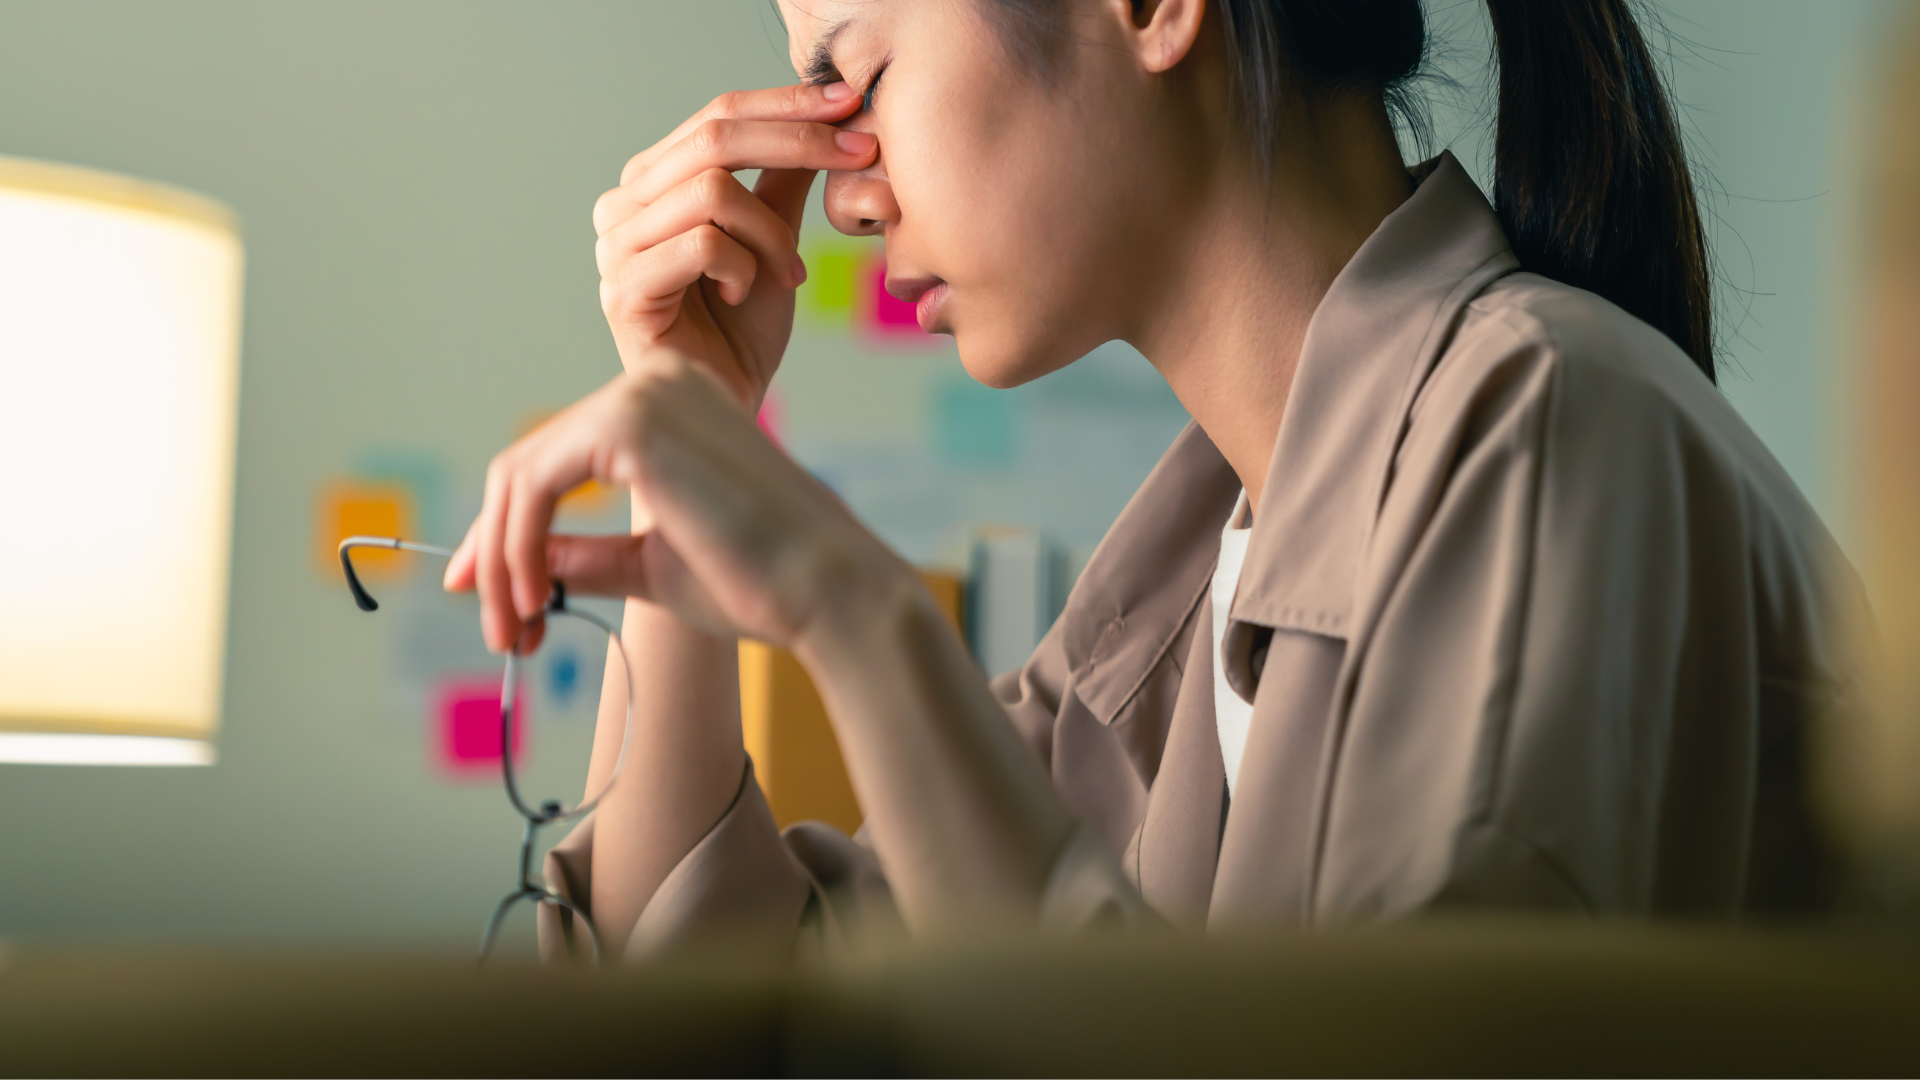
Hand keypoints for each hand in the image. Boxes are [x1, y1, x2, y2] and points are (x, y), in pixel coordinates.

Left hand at [444, 352, 909, 653]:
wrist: (827, 592)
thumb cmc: (762, 583)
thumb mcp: (652, 565)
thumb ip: (588, 555)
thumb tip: (523, 565)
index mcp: (671, 405)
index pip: (558, 459)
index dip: (506, 532)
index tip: (482, 595)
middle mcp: (655, 381)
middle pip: (527, 465)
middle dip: (496, 554)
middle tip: (498, 632)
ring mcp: (641, 392)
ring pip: (520, 477)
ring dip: (502, 562)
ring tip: (516, 632)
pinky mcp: (628, 422)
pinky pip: (534, 486)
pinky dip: (517, 549)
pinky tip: (535, 602)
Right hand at [595, 82, 876, 406]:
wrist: (726, 406)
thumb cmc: (742, 330)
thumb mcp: (772, 239)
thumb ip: (780, 180)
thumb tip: (824, 114)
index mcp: (651, 182)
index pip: (716, 115)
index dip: (786, 104)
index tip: (850, 102)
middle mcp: (621, 206)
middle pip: (712, 139)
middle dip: (797, 141)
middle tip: (857, 156)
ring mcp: (615, 247)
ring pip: (711, 191)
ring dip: (771, 232)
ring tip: (787, 272)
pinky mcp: (624, 290)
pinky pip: (703, 244)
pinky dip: (743, 266)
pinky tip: (743, 294)